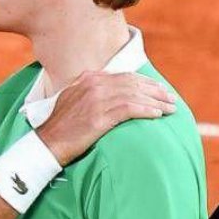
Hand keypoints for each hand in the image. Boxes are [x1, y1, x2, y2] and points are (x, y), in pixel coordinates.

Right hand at [36, 71, 175, 164]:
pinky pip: (130, 109)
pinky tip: (157, 115)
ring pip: (135, 95)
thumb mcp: (73, 100)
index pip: (124, 76)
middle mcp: (94, 84)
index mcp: (88, 78)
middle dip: (155, 90)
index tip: (158, 88)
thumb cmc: (61, 127)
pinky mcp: (99, 116)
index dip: (144, 82)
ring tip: (170, 109)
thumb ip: (91, 92)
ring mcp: (96, 99)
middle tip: (171, 98)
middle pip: (133, 83)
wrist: (47, 142)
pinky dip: (146, 110)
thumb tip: (111, 95)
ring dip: (156, 102)